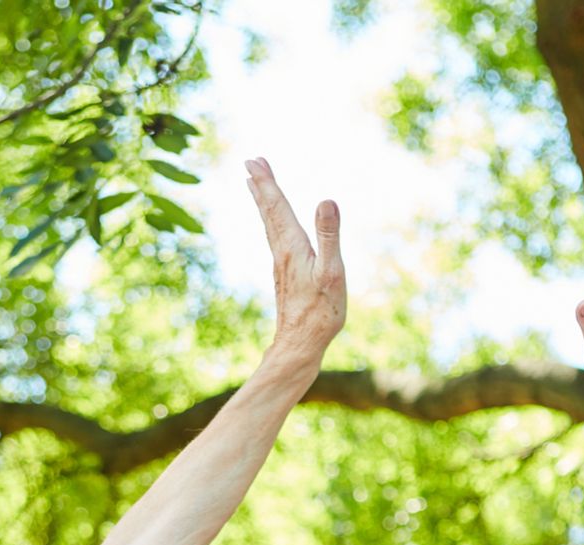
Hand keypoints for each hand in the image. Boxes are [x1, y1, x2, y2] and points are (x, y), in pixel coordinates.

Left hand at [245, 157, 344, 368]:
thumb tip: (326, 200)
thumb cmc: (320, 312)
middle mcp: (282, 252)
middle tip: (251, 163)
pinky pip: (275, 239)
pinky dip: (271, 222)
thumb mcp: (332, 272)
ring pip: (269, 225)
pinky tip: (273, 224)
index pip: (278, 207)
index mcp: (293, 247)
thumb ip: (329, 235)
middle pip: (269, 212)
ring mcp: (281, 264)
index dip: (267, 183)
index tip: (255, 161)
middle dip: (261, 186)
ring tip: (255, 185)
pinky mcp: (285, 275)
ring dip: (263, 202)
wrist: (301, 344)